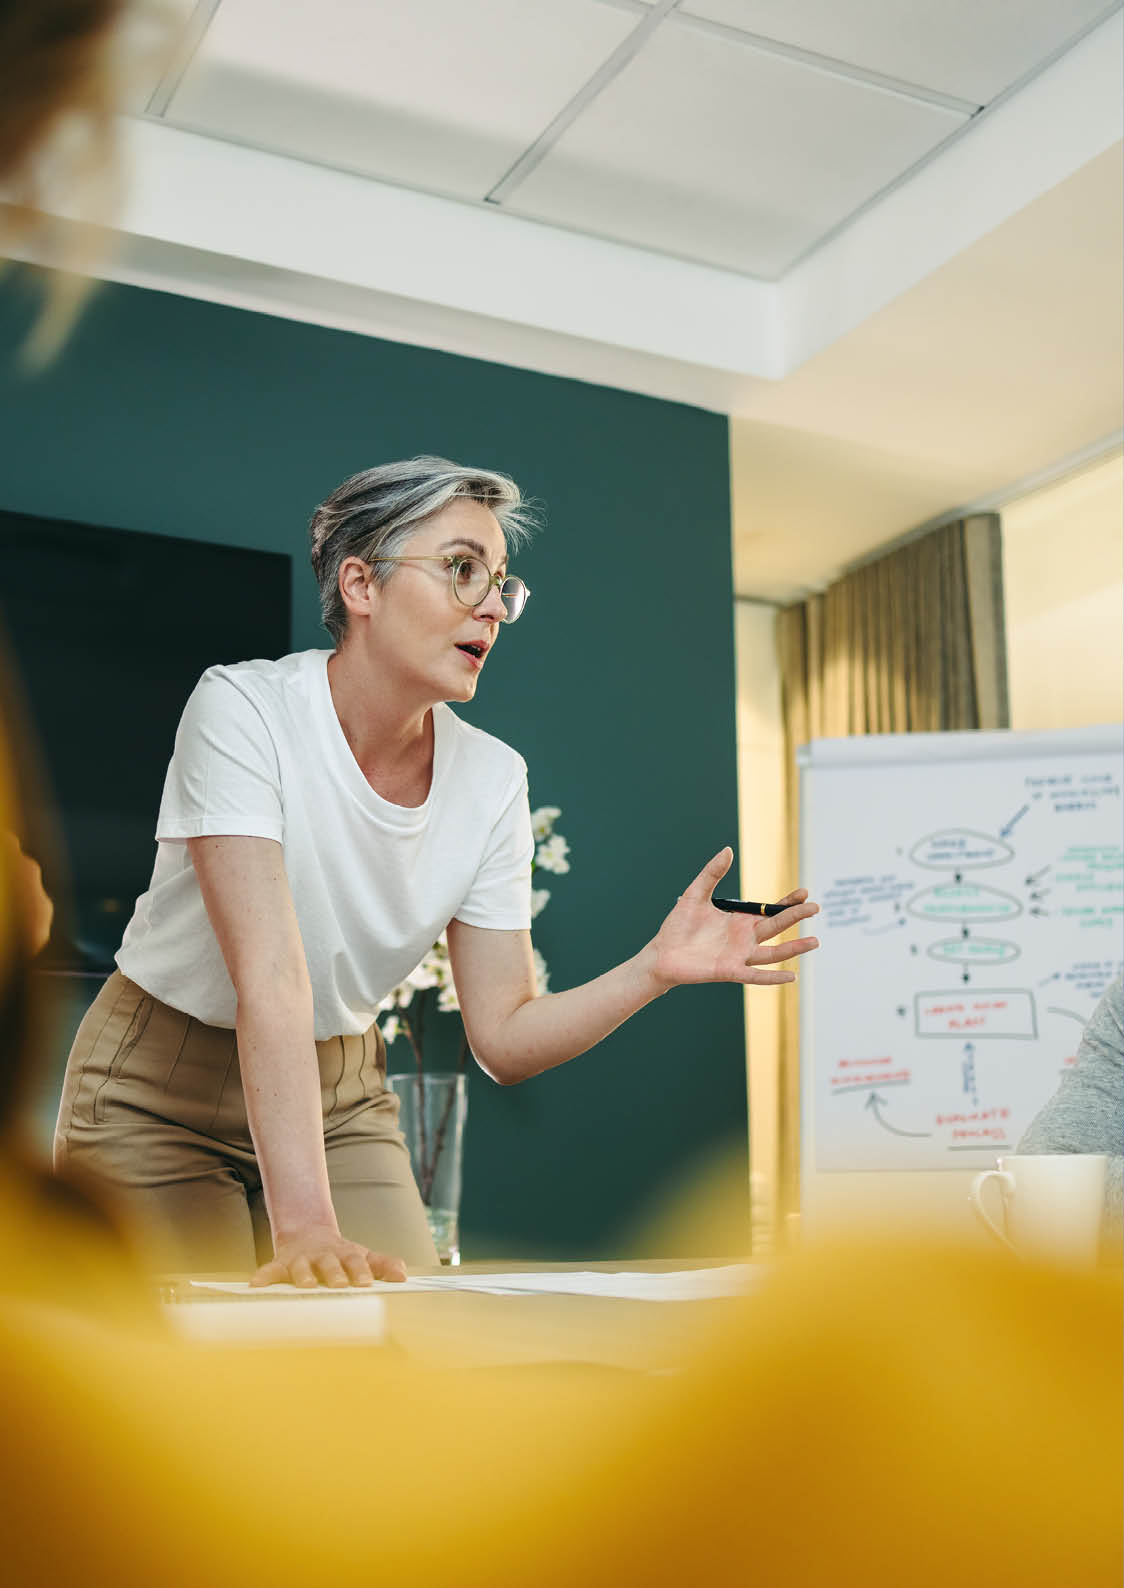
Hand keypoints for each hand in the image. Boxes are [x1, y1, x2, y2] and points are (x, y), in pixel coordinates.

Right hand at [250, 1225, 407, 1288]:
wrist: (309, 1235)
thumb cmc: (340, 1255)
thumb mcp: (363, 1256)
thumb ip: (383, 1265)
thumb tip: (403, 1276)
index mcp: (345, 1254)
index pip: (356, 1261)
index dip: (361, 1271)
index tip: (367, 1283)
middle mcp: (323, 1256)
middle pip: (330, 1263)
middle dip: (335, 1273)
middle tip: (341, 1285)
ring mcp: (301, 1259)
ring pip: (302, 1267)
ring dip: (304, 1275)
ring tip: (306, 1285)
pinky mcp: (281, 1264)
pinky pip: (270, 1270)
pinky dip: (263, 1276)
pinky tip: (256, 1285)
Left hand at [646, 847, 818, 991]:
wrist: (662, 953)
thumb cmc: (678, 926)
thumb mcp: (695, 894)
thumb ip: (712, 873)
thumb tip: (727, 850)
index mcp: (740, 920)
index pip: (770, 910)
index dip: (788, 902)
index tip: (804, 893)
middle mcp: (745, 938)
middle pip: (777, 926)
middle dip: (796, 916)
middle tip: (815, 907)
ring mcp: (739, 956)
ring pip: (773, 953)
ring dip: (794, 948)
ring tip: (815, 941)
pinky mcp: (729, 971)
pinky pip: (755, 976)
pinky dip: (773, 977)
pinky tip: (791, 976)